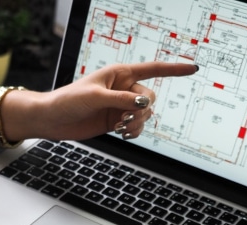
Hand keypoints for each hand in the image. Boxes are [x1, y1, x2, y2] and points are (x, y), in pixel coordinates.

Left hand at [11, 62, 197, 140]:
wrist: (52, 119)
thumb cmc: (68, 100)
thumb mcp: (96, 97)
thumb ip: (121, 100)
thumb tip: (144, 103)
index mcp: (119, 74)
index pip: (153, 69)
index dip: (174, 69)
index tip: (193, 68)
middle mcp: (123, 88)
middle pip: (150, 97)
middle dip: (142, 110)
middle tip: (124, 119)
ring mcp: (120, 106)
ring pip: (145, 114)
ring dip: (137, 123)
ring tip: (119, 127)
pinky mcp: (116, 121)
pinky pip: (137, 127)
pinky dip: (134, 132)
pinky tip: (124, 134)